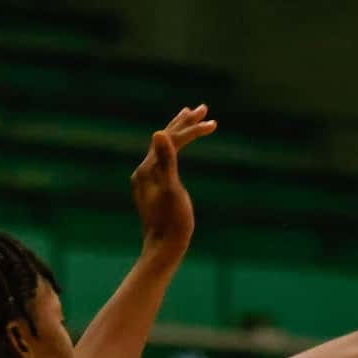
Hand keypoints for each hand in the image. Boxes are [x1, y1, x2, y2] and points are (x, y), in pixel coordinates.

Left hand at [130, 106, 215, 257]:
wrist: (163, 249)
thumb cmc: (172, 224)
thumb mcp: (172, 191)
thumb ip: (167, 161)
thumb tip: (158, 132)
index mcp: (148, 169)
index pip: (171, 140)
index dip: (192, 130)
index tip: (212, 123)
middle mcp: (144, 170)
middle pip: (165, 138)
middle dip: (185, 122)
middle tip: (203, 108)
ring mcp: (147, 178)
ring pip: (164, 147)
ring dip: (180, 132)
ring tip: (191, 117)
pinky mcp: (153, 187)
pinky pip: (164, 160)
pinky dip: (175, 149)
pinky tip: (177, 149)